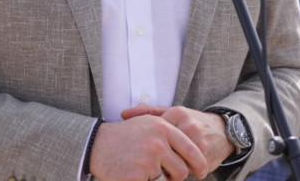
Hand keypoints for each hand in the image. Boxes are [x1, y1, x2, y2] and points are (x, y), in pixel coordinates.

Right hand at [88, 112, 208, 180]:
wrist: (97, 144)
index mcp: (163, 128)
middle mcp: (157, 142)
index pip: (192, 149)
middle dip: (175, 176)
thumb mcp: (149, 124)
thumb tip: (196, 149)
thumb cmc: (126, 135)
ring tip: (142, 170)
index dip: (200, 163)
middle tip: (162, 174)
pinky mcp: (137, 175)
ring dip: (158, 180)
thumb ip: (171, 133)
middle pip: (182, 170)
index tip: (202, 172)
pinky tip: (133, 174)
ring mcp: (147, 159)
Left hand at [121, 104, 231, 176]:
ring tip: (173, 163)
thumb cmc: (192, 123)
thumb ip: (149, 113)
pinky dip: (185, 170)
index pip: (155, 133)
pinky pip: (187, 169)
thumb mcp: (172, 114)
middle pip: (164, 149)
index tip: (149, 148)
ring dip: (173, 166)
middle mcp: (188, 125)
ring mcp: (198, 140)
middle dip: (161, 158)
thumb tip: (123, 113)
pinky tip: (186, 166)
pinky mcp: (205, 154)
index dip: (151, 145)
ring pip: (175, 161)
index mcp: (177, 113)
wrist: (222, 131)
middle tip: (159, 160)